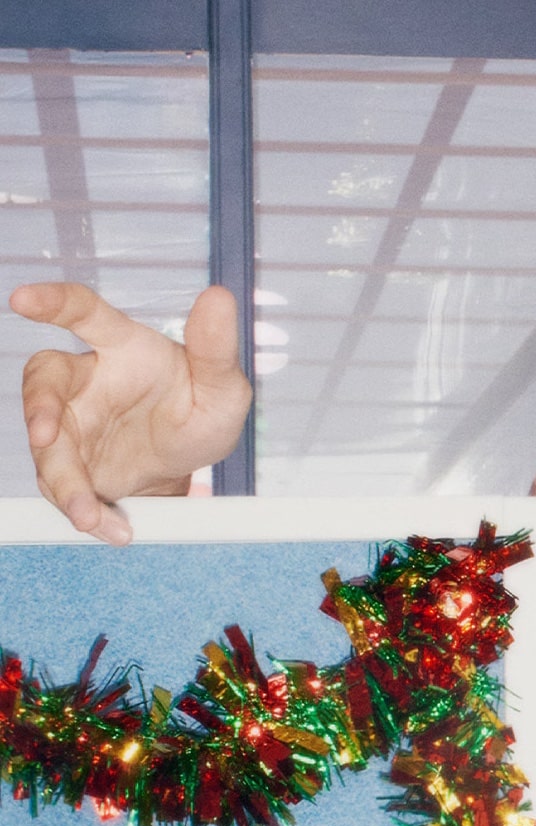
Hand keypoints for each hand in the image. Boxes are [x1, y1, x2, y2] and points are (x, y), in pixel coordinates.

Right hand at [11, 281, 251, 544]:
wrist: (188, 464)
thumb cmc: (201, 410)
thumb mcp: (223, 388)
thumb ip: (217, 348)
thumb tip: (220, 297)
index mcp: (123, 348)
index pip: (84, 313)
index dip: (53, 302)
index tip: (22, 300)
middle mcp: (87, 379)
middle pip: (44, 381)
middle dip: (37, 408)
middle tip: (45, 438)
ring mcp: (72, 421)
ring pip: (47, 443)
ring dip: (62, 479)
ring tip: (88, 513)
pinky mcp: (69, 460)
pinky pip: (63, 484)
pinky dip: (85, 510)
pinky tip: (110, 528)